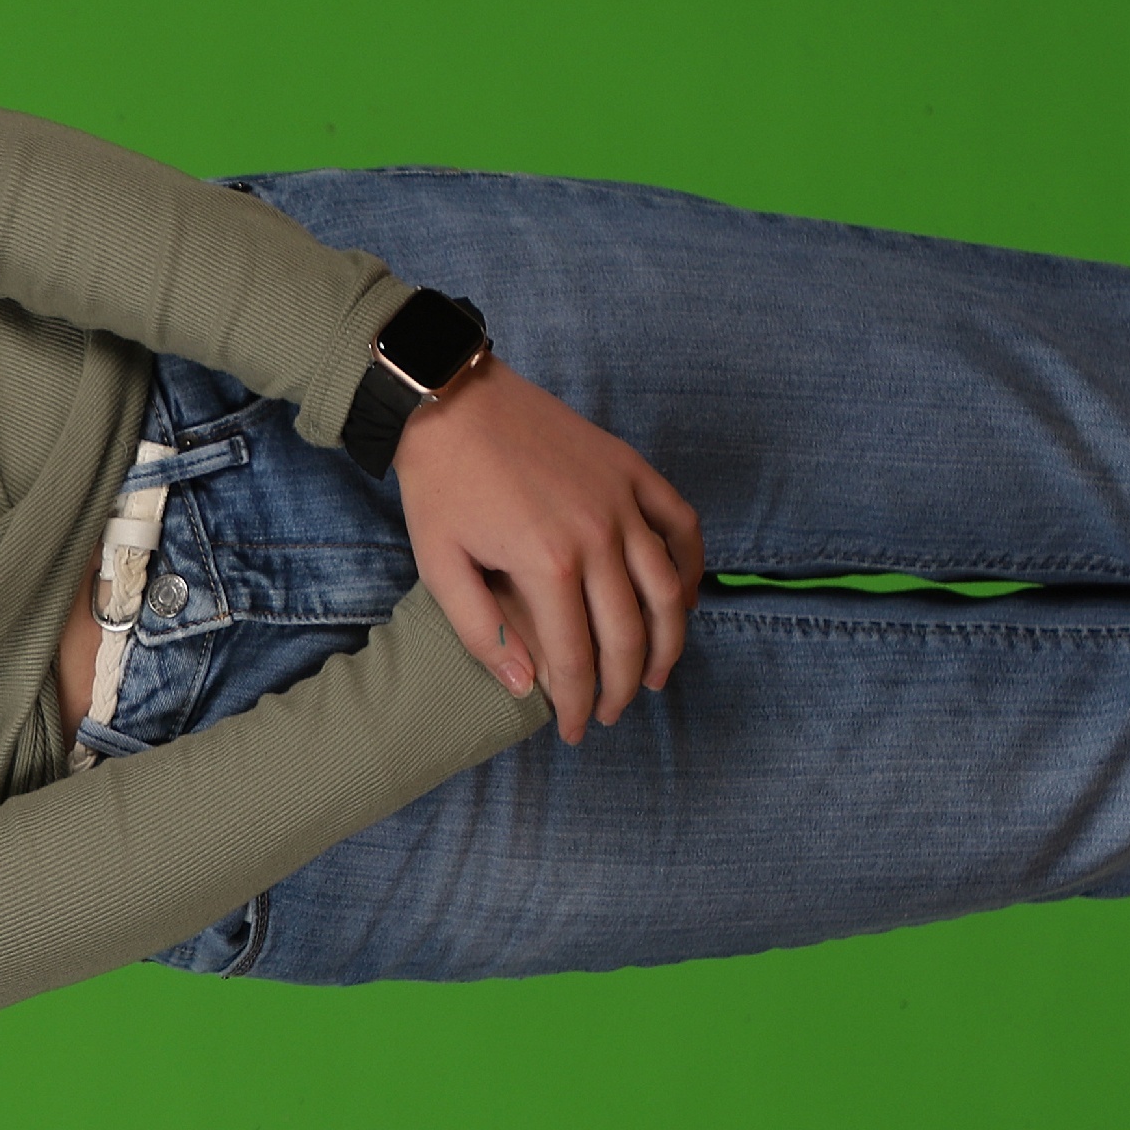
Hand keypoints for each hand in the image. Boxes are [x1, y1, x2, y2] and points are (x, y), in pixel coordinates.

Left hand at [388, 356, 705, 743]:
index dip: (578, 704)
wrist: (450, 399)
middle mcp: (599, 535)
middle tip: (610, 713)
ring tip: (653, 675)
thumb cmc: (440, 484)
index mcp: (549, 564)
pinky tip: (680, 598)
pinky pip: (681, 524)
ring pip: (669, 588)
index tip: (575, 730)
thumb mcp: (440, 566)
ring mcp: (622, 499)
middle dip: (622, 687)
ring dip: (669, 641)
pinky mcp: (632, 469)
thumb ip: (483, 632)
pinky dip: (690, 566)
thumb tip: (524, 688)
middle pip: (630, 634)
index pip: (577, 659)